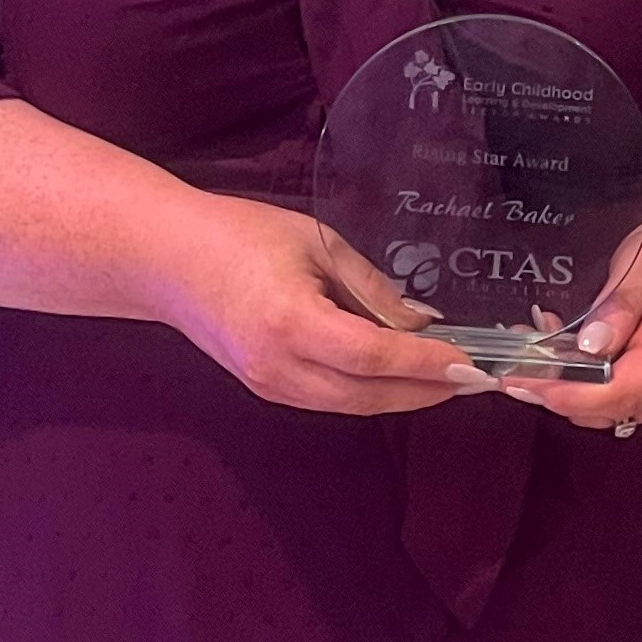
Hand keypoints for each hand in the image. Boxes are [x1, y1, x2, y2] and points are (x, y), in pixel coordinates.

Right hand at [149, 194, 491, 417]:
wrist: (167, 260)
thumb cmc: (239, 235)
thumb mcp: (316, 242)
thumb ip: (372, 287)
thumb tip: (422, 322)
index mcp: (291, 323)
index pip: (375, 357)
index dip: (427, 364)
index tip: (470, 362)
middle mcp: (279, 367)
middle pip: (369, 395)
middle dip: (427, 392)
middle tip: (474, 379)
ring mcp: (269, 386)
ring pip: (352, 406)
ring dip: (402, 398)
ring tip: (446, 379)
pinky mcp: (265, 389)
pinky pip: (330, 401)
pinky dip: (369, 393)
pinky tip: (397, 376)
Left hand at [499, 206, 641, 431]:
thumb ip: (622, 298)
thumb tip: (590, 346)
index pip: (617, 393)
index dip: (565, 393)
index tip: (521, 377)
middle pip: (604, 411)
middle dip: (553, 390)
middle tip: (516, 353)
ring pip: (605, 413)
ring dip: (565, 389)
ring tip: (538, 345)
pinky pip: (615, 404)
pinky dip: (583, 389)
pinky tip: (566, 354)